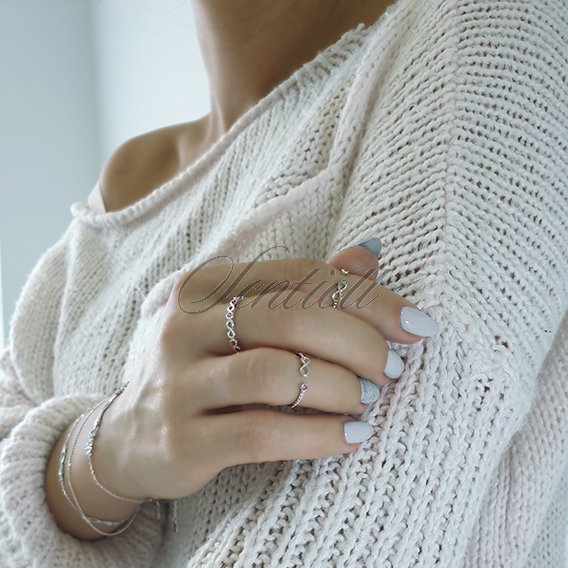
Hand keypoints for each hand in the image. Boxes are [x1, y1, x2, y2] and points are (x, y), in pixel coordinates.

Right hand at [95, 239, 437, 501]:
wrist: (132, 438)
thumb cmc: (206, 371)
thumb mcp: (245, 323)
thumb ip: (304, 288)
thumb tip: (371, 253)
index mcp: (204, 286)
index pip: (300, 276)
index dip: (366, 296)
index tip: (416, 325)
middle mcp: (184, 325)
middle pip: (292, 318)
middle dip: (360, 343)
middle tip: (392, 369)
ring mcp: (177, 382)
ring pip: (278, 374)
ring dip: (341, 387)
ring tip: (369, 401)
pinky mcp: (181, 440)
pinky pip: (263, 433)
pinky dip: (320, 435)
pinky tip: (353, 437)